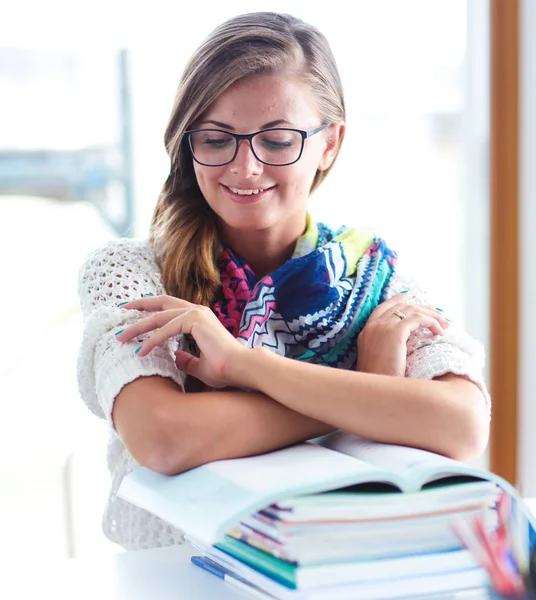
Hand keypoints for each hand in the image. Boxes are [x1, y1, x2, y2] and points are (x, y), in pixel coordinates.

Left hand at [115, 295, 247, 387]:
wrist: (240, 367)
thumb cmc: (224, 368)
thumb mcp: (198, 364)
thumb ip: (185, 359)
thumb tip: (173, 357)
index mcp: (198, 317)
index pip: (169, 308)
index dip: (150, 309)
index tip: (131, 314)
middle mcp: (197, 311)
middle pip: (161, 303)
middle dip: (138, 306)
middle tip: (120, 310)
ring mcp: (196, 313)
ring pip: (159, 317)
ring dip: (138, 327)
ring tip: (121, 337)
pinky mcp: (195, 321)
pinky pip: (166, 329)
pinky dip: (152, 340)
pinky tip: (140, 351)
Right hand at [357, 294, 449, 376]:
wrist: (376, 392)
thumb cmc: (381, 383)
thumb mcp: (380, 362)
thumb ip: (387, 348)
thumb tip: (405, 345)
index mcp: (366, 332)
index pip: (383, 308)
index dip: (398, 301)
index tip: (412, 300)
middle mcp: (373, 326)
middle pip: (400, 305)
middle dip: (422, 308)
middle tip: (439, 316)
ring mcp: (382, 327)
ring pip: (411, 309)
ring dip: (431, 315)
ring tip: (445, 324)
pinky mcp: (395, 332)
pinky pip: (418, 318)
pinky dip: (432, 322)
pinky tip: (439, 333)